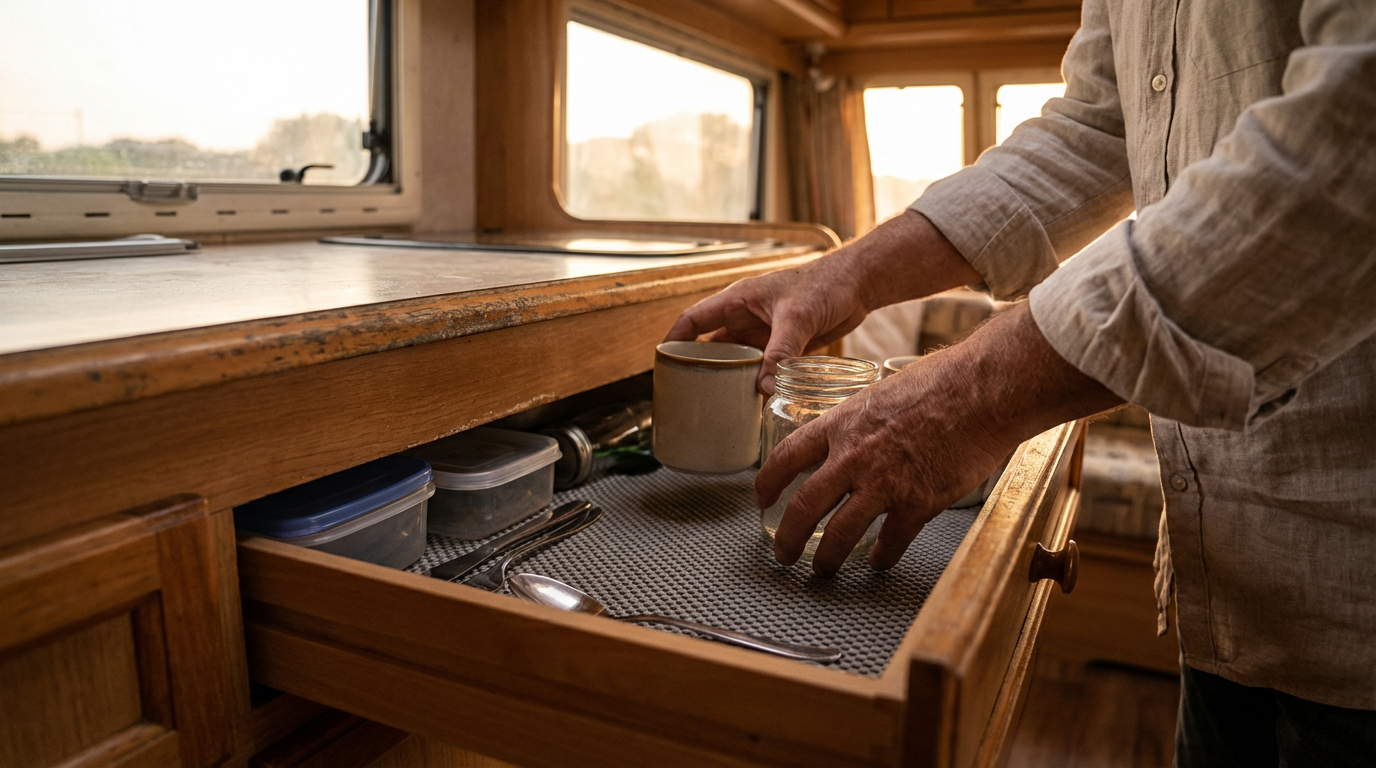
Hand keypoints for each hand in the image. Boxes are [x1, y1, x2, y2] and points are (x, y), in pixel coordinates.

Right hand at [664, 211, 980, 393]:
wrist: (860, 283)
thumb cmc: (826, 285)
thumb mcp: (798, 318)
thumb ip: (781, 353)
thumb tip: (763, 389)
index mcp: (738, 300)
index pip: (694, 320)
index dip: (674, 340)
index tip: (661, 363)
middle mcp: (746, 316)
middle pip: (713, 345)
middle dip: (701, 368)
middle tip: (690, 396)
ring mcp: (765, 331)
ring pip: (738, 359)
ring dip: (730, 379)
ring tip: (718, 405)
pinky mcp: (784, 343)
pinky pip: (762, 366)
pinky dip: (755, 382)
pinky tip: (753, 402)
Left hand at [755, 303, 1122, 575]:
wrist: (983, 391)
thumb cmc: (940, 381)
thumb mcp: (880, 391)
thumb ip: (859, 420)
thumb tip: (850, 435)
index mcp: (840, 424)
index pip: (785, 459)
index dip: (766, 484)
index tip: (761, 499)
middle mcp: (853, 456)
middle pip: (803, 507)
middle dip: (787, 537)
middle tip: (782, 553)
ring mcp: (884, 483)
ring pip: (839, 534)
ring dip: (826, 558)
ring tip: (822, 570)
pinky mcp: (917, 503)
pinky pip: (891, 542)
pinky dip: (882, 557)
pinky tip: (879, 562)